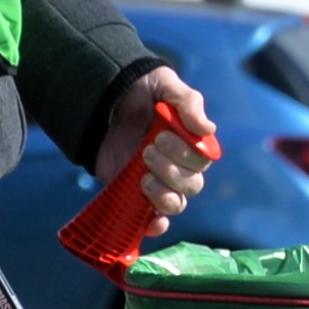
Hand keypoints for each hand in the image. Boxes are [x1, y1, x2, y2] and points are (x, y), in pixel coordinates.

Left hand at [91, 65, 213, 244]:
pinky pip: (154, 219)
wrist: (102, 100)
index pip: (203, 161)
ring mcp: (158, 182)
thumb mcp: (164, 84)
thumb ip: (188, 102)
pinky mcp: (135, 194)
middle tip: (147, 149)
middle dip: (170, 169)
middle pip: (192, 185)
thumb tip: (207, 128)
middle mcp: (179, 166)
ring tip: (143, 175)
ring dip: (164, 194)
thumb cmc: (139, 90)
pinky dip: (156, 224)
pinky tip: (152, 221)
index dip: (186, 154)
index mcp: (190, 143)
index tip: (160, 136)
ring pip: (177, 204)